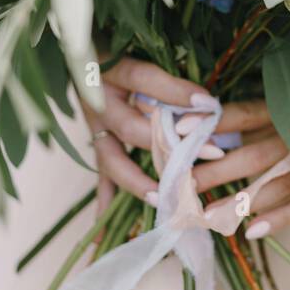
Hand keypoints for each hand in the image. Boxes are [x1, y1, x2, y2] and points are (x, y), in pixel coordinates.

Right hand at [82, 56, 208, 200]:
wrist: (78, 51)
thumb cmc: (119, 48)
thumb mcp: (143, 51)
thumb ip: (171, 77)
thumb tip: (205, 102)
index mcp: (112, 71)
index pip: (145, 81)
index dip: (176, 92)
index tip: (209, 103)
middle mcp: (99, 102)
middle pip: (133, 128)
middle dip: (172, 145)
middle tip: (211, 153)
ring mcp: (94, 127)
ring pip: (112, 160)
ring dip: (139, 181)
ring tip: (164, 198)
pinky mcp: (95, 144)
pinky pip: (100, 177)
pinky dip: (104, 206)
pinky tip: (102, 241)